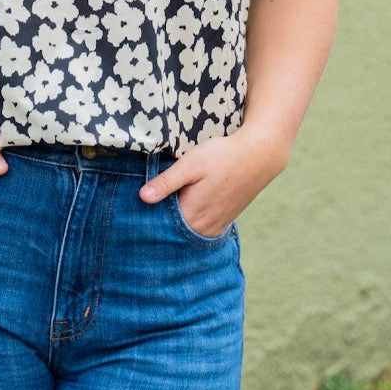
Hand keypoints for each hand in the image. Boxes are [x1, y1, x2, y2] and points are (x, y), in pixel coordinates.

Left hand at [138, 126, 289, 236]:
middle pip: (171, 233)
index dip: (144, 219)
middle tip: (141, 212)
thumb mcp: (191, 164)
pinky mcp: (223, 222)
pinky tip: (183, 212)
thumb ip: (167, 182)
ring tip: (160, 211)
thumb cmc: (222, 157)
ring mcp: (214, 227)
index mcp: (191, 216)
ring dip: (173, 225)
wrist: (258, 157)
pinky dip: (188, 225)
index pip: (159, 226)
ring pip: (185, 233)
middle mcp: (202, 228)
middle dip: (157, 225)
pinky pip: (199, 230)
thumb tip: (142, 197)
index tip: (132, 213)